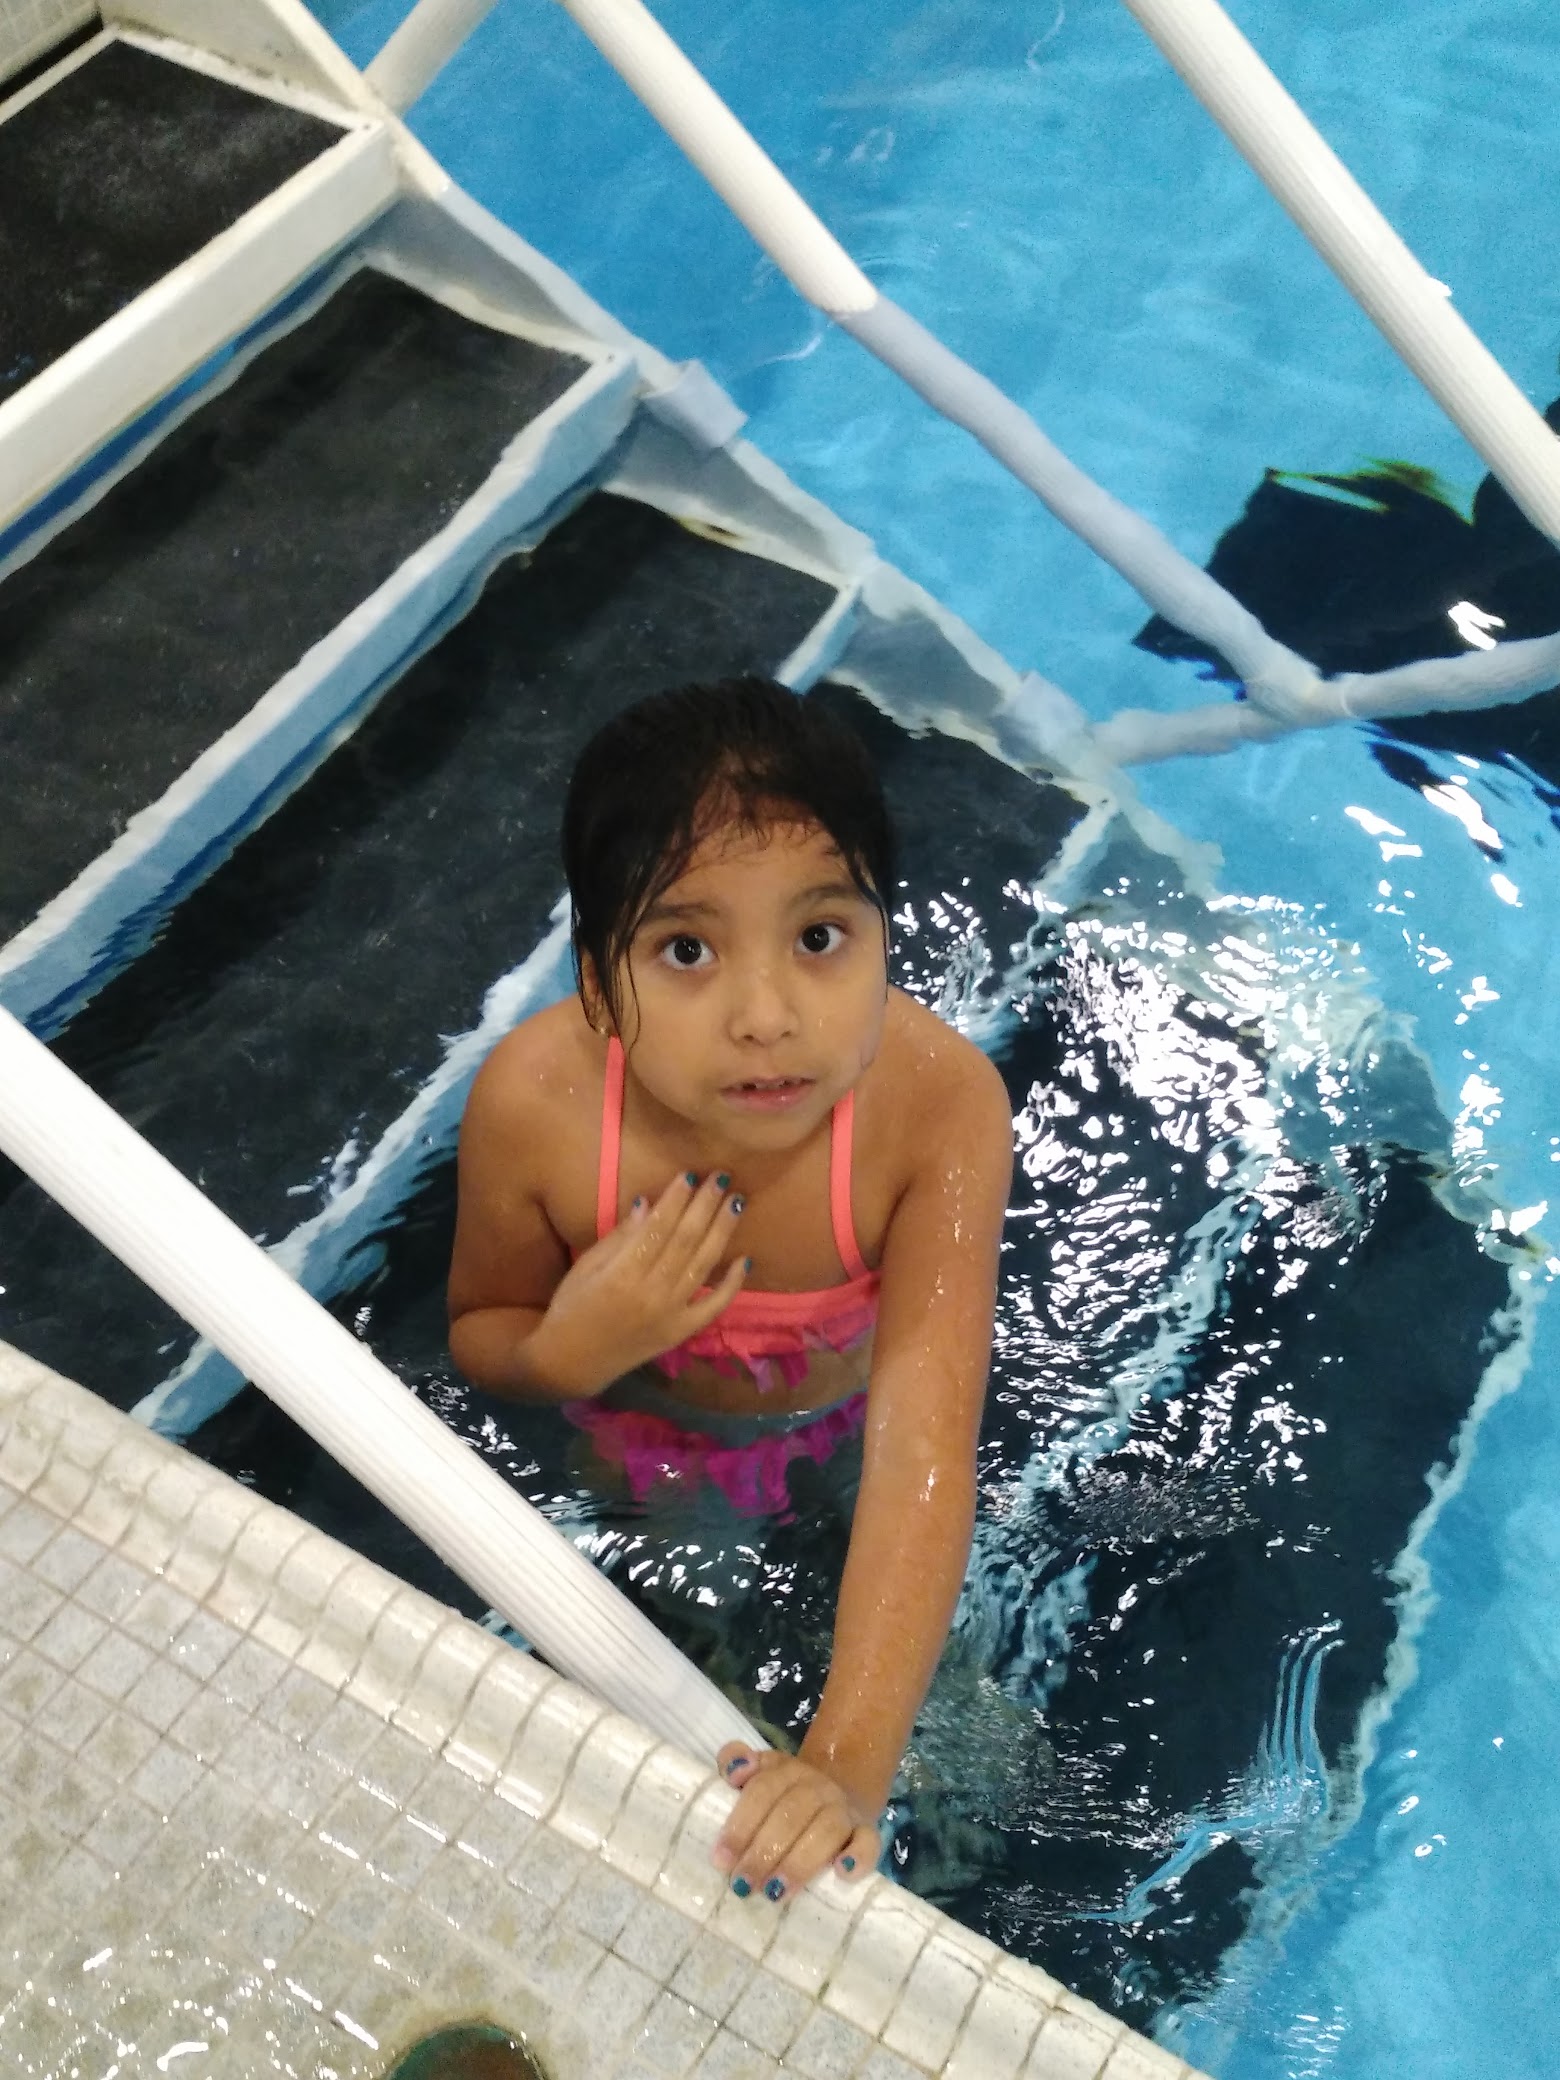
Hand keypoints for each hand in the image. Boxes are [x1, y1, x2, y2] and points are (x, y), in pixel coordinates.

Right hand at [528, 1169, 747, 1393]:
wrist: (572, 1362)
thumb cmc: (571, 1307)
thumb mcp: (586, 1268)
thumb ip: (619, 1238)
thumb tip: (648, 1204)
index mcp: (622, 1273)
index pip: (658, 1227)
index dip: (676, 1199)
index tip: (690, 1174)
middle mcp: (651, 1292)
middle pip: (686, 1240)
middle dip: (705, 1205)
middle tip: (721, 1177)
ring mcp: (670, 1314)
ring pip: (703, 1265)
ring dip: (722, 1231)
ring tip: (737, 1202)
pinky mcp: (681, 1332)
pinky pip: (714, 1306)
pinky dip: (732, 1284)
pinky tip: (746, 1259)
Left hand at [712, 1744, 878, 1900]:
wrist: (839, 1789)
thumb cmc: (785, 1793)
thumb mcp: (759, 1772)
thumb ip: (735, 1761)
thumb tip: (734, 1771)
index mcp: (787, 1770)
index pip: (763, 1791)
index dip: (741, 1825)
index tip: (721, 1860)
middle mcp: (817, 1786)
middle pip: (791, 1814)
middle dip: (763, 1852)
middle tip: (743, 1885)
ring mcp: (844, 1809)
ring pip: (826, 1830)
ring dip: (799, 1863)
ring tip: (775, 1892)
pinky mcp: (866, 1832)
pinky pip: (869, 1842)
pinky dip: (859, 1857)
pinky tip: (842, 1873)